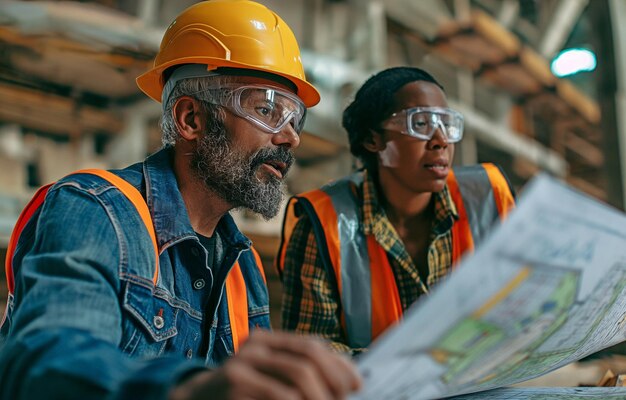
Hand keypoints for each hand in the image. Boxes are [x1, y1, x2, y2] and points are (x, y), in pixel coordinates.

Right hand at [170, 330, 361, 399]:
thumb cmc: (240, 396)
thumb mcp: (267, 379)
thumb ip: (296, 375)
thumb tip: (345, 383)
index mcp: (267, 341)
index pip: (312, 345)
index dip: (339, 365)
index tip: (358, 385)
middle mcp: (255, 346)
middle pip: (308, 358)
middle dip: (334, 383)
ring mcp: (242, 363)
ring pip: (298, 375)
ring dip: (320, 397)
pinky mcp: (235, 383)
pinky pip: (279, 395)